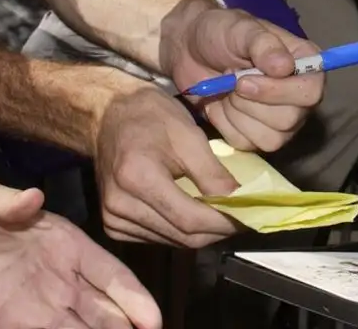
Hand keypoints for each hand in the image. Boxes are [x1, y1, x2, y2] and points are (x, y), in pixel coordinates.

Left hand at [0, 181, 162, 328]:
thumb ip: (6, 200)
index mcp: (64, 244)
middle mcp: (59, 278)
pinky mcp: (11, 326)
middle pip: (102, 310)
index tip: (152, 321)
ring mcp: (38, 305)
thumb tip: (33, 197)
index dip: (132, 296)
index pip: (108, 273)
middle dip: (124, 328)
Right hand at [93, 81, 244, 247]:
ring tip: (225, 215)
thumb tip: (240, 199)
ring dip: (202, 232)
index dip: (223, 222)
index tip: (250, 216)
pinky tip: (196, 215)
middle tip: (244, 219)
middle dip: (218, 230)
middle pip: (182, 236)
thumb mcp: (187, 133)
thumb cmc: (149, 115)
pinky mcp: (113, 225)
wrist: (107, 115)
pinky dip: (181, 230)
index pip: (189, 219)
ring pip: (172, 241)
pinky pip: (158, 237)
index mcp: (136, 178)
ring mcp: (113, 219)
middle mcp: (119, 206)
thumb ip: (212, 171)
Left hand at [159, 0, 322, 152]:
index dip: (279, 92)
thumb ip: (263, 44)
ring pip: (270, 138)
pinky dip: (227, 124)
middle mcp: (300, 97)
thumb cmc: (220, 33)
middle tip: (231, 79)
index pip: (310, 92)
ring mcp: (281, 120)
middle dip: (251, 103)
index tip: (244, 80)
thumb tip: (285, 67)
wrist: (190, 50)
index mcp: (305, 65)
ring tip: (227, 89)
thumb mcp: (240, 29)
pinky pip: (247, 144)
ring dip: (238, 114)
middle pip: (290, 120)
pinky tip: (221, 104)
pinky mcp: (257, 137)